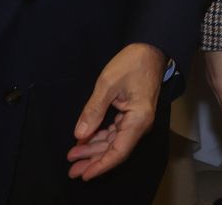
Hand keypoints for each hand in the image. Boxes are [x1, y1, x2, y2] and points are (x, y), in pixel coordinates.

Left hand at [65, 42, 163, 179]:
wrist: (150, 48)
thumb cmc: (132, 62)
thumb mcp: (107, 84)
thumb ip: (93, 110)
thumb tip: (80, 135)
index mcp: (138, 119)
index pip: (118, 151)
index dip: (101, 165)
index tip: (84, 174)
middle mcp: (140, 124)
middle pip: (115, 149)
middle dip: (93, 160)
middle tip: (71, 168)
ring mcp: (137, 120)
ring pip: (114, 142)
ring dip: (94, 149)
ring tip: (74, 156)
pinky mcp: (132, 114)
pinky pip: (115, 131)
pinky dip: (100, 137)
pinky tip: (86, 140)